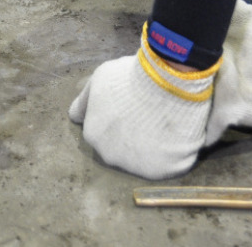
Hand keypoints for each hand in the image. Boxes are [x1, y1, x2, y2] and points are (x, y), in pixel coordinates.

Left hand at [68, 24, 220, 179]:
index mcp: (92, 135)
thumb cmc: (130, 78)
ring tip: (163, 121)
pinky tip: (176, 134)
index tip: (129, 105)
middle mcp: (110, 156)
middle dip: (130, 134)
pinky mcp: (163, 172)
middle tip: (146, 113)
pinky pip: (167, 165)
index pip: (100, 131)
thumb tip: (75, 116)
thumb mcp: (99, 80)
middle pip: (119, 147)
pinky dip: (172, 154)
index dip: (115, 117)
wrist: (167, 85)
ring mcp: (137, 167)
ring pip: (143, 158)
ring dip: (150, 145)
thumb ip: (85, 101)